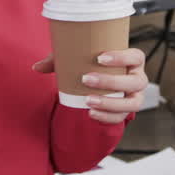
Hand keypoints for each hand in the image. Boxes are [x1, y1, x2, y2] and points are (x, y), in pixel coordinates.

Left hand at [33, 48, 147, 122]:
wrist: (102, 81)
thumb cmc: (94, 64)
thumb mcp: (79, 57)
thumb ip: (59, 60)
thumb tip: (36, 67)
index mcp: (133, 60)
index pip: (136, 56)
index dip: (121, 57)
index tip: (100, 57)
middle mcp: (138, 79)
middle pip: (134, 82)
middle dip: (111, 82)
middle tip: (86, 79)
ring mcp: (135, 96)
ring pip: (131, 103)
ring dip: (110, 103)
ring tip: (88, 101)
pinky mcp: (126, 111)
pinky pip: (121, 118)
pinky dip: (107, 117)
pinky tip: (91, 113)